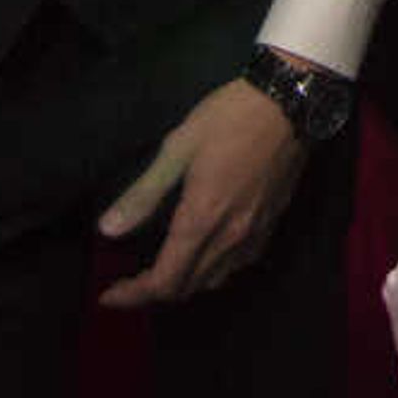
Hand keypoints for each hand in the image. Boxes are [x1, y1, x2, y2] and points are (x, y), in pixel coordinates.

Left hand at [96, 78, 310, 307]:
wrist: (290, 102)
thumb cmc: (228, 118)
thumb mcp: (177, 148)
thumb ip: (144, 193)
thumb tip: (107, 230)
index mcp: (202, 219)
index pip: (164, 281)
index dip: (134, 295)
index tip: (109, 295)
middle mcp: (230, 237)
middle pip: (188, 288)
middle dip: (155, 292)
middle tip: (130, 280)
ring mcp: (256, 233)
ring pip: (215, 280)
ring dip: (186, 284)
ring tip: (165, 269)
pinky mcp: (273, 223)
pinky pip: (239, 265)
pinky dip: (214, 271)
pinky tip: (207, 252)